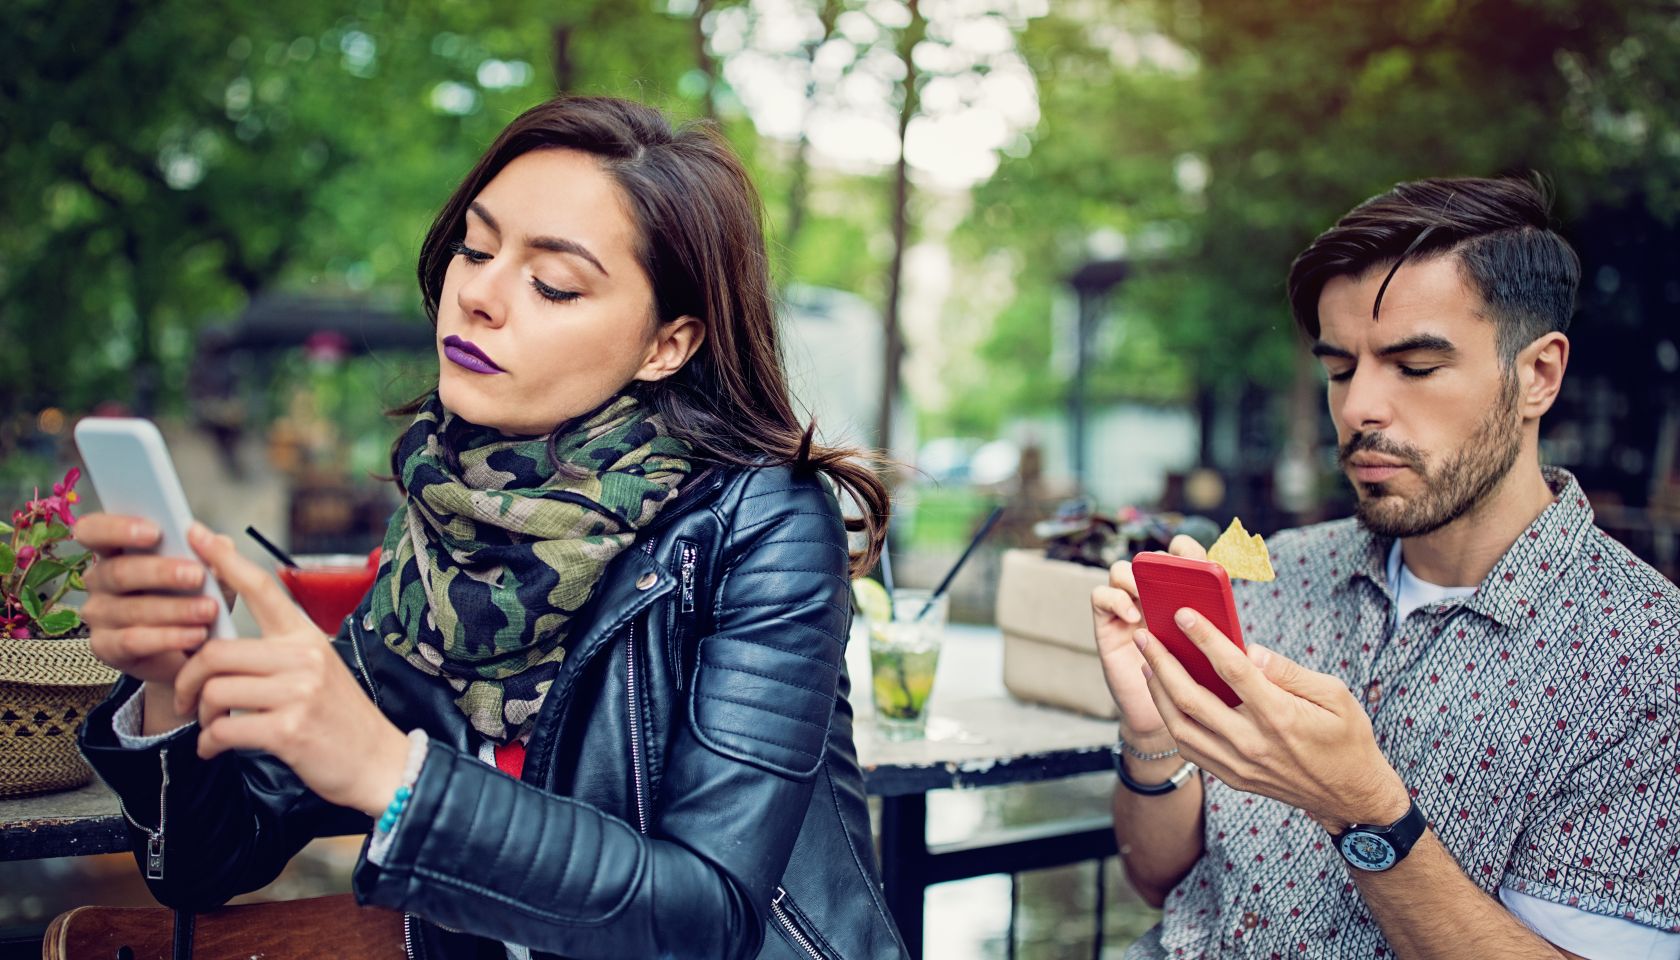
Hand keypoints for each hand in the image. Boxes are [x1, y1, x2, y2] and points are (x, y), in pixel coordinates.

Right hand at [76, 513, 220, 687]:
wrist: (191, 649)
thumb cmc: (194, 598)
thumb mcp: (210, 572)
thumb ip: (212, 554)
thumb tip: (220, 542)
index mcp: (116, 550)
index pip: (94, 530)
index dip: (118, 527)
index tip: (155, 531)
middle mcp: (100, 579)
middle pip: (119, 571)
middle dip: (161, 572)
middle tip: (196, 575)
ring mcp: (99, 614)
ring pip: (131, 608)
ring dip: (174, 609)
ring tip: (208, 609)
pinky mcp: (106, 647)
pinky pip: (133, 641)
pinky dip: (168, 637)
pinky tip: (195, 635)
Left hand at [171, 524, 408, 817]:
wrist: (379, 762)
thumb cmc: (340, 718)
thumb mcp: (316, 671)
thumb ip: (276, 654)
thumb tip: (220, 646)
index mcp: (306, 637)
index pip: (262, 588)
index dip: (225, 560)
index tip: (198, 534)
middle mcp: (303, 657)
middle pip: (216, 651)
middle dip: (188, 679)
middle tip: (186, 699)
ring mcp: (298, 693)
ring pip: (215, 690)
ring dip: (201, 715)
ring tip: (209, 727)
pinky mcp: (289, 730)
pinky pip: (225, 729)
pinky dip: (210, 743)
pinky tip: (215, 748)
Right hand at [1091, 534, 1207, 741]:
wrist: (1174, 717)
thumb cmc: (1202, 685)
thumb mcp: (1218, 655)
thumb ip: (1223, 636)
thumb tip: (1239, 627)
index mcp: (1184, 595)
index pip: (1182, 556)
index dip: (1187, 549)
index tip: (1195, 559)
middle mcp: (1153, 597)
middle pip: (1149, 559)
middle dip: (1160, 561)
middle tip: (1173, 573)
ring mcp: (1127, 608)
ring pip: (1120, 571)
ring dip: (1133, 577)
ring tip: (1148, 596)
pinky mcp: (1107, 625)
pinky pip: (1101, 596)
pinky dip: (1116, 599)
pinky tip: (1133, 616)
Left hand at [1132, 606, 1409, 830]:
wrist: (1350, 796)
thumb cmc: (1346, 738)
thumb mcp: (1334, 695)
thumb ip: (1288, 671)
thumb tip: (1249, 650)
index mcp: (1280, 716)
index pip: (1233, 670)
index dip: (1205, 639)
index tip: (1182, 615)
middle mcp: (1252, 743)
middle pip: (1191, 699)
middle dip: (1162, 663)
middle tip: (1145, 636)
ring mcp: (1238, 764)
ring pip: (1180, 726)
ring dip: (1157, 692)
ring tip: (1147, 663)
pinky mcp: (1232, 777)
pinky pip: (1189, 747)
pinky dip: (1171, 720)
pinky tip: (1164, 697)